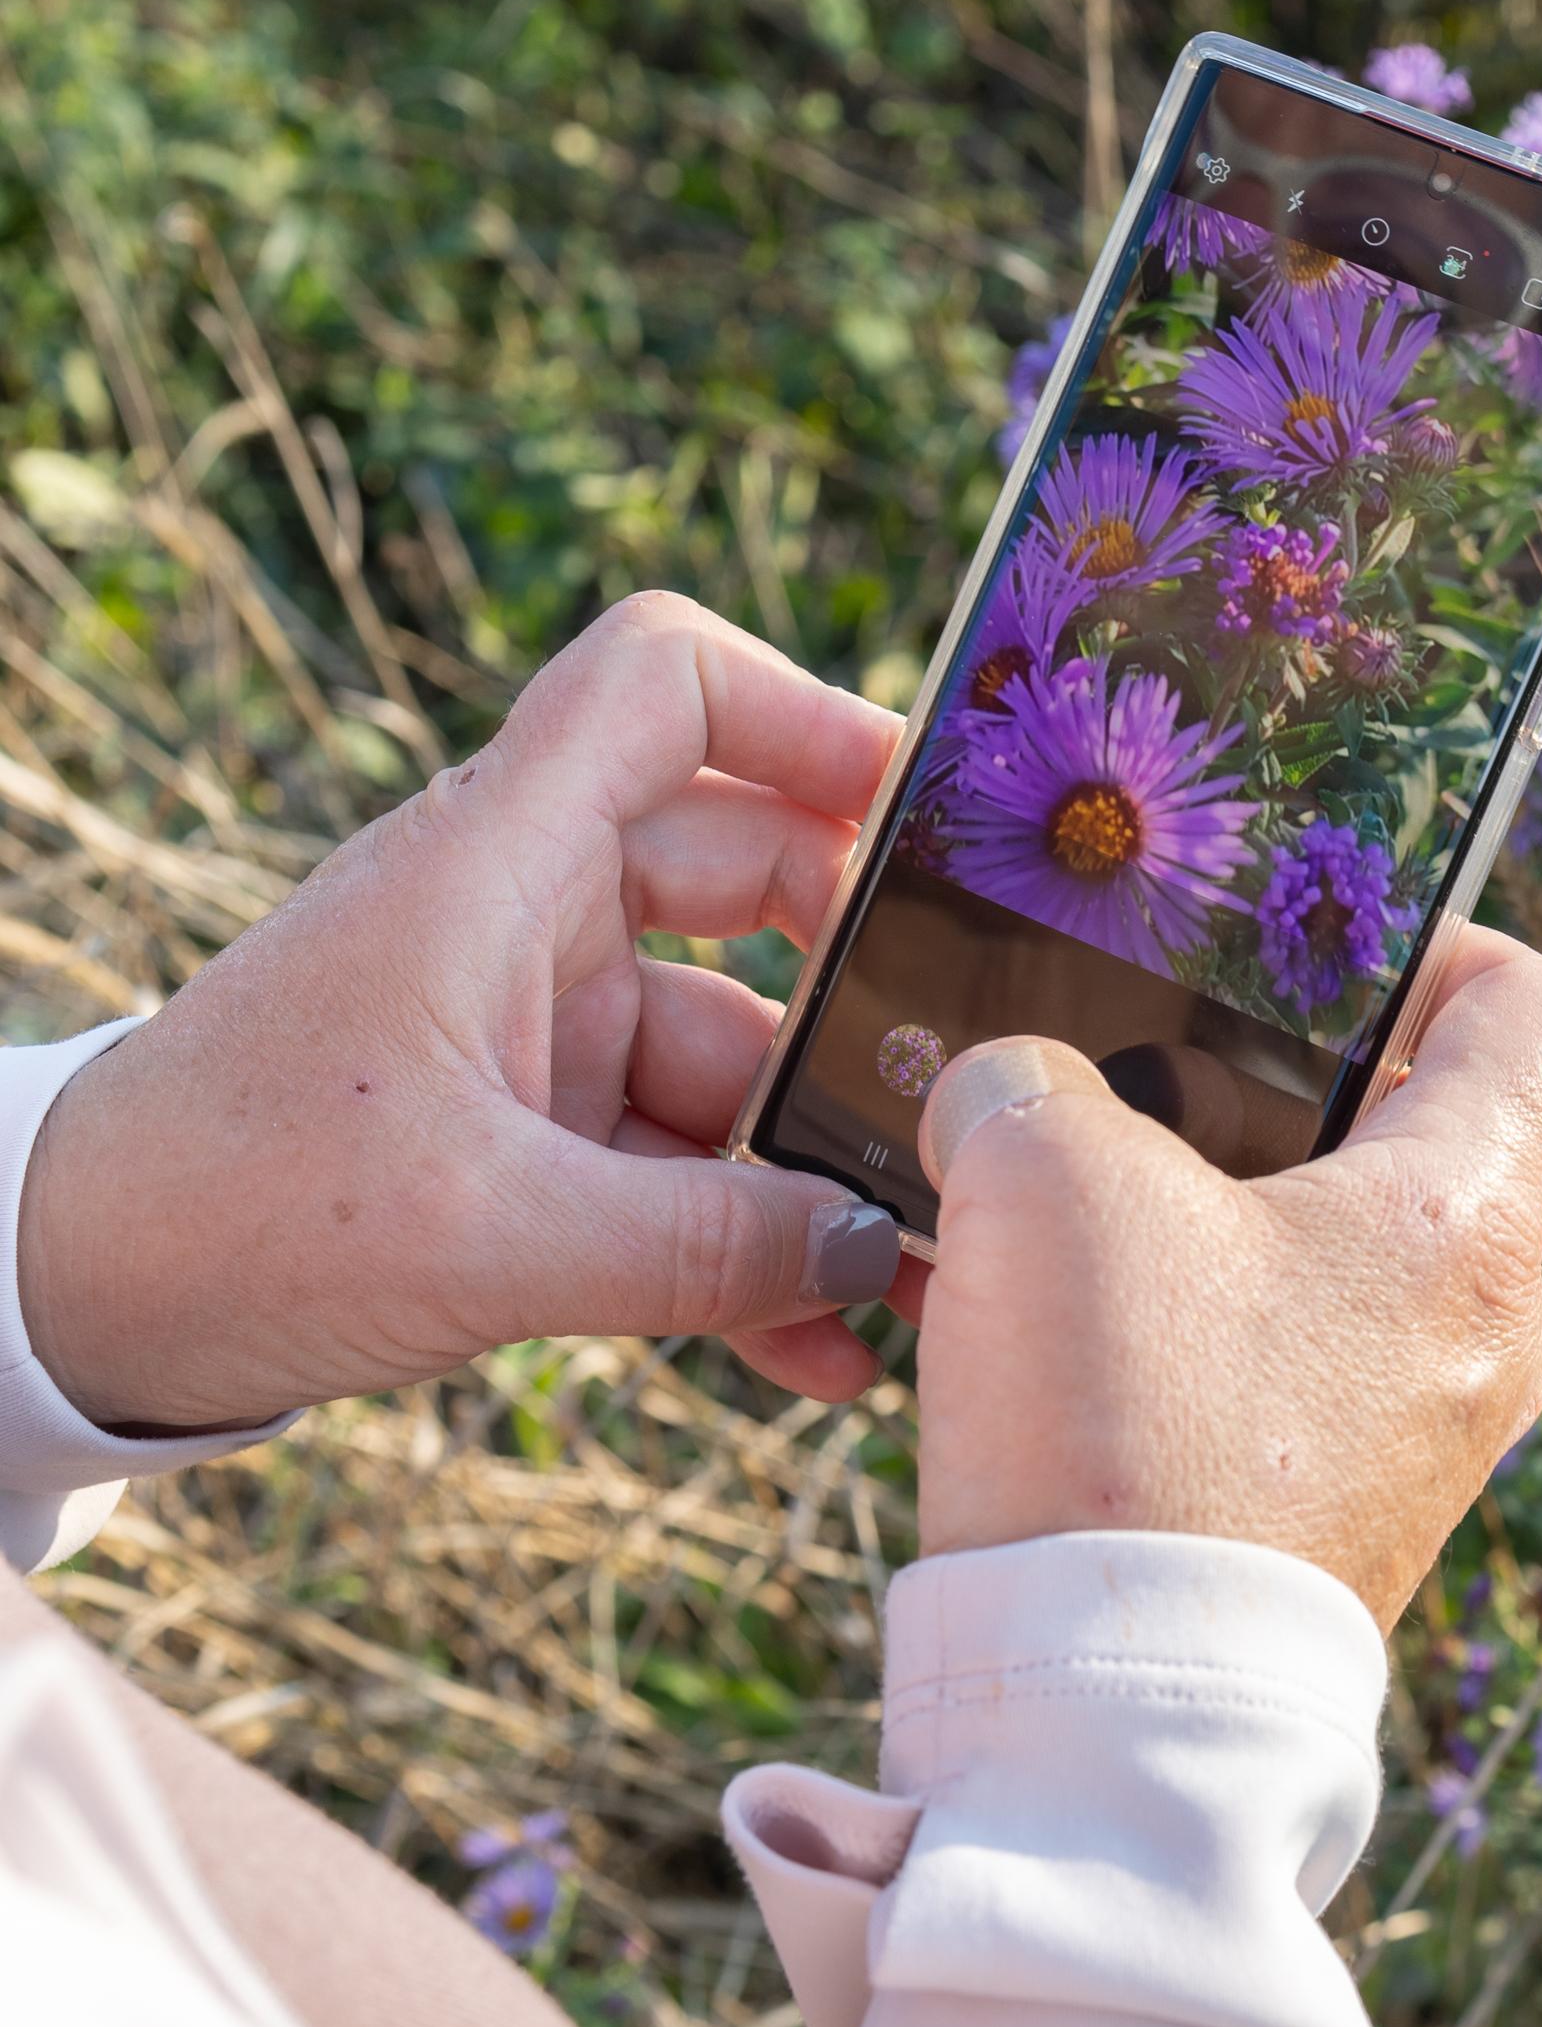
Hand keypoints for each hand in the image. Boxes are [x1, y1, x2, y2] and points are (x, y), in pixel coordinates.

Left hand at [19, 596, 920, 1432]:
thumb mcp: (493, 1240)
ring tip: (913, 1283)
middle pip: (748, 877)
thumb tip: (886, 1254)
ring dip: (813, 1168)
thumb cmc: (235, 1211)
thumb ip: (709, 1248)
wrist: (62, 1299)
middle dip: (861, 993)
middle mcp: (522, 914)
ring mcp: (527, 1024)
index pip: (666, 683)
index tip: (919, 821)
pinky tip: (817, 1343)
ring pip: (727, 1054)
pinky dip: (743, 1238)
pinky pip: (673, 1162)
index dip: (805, 711)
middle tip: (965, 1089)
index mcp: (496, 861)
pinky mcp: (519, 1131)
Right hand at [909, 928, 1541, 1630]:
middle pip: (1414, 1149)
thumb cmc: (1123, 1426)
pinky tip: (1051, 1343)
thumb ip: (1028, 1086)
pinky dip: (1179, 1345)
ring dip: (1201, 1230)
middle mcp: (1481, 1339)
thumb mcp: (1043, 1179)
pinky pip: (1276, 1389)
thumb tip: (1013, 1094)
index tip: (1331, 944)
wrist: (1111, 1726)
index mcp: (1466, 1222)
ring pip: (1328, 1275)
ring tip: (1059, 1217)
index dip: (1451, 945)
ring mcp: (1417, 1450)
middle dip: (1270, 1098)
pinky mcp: (1332, 1536)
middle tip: (1138, 1076)